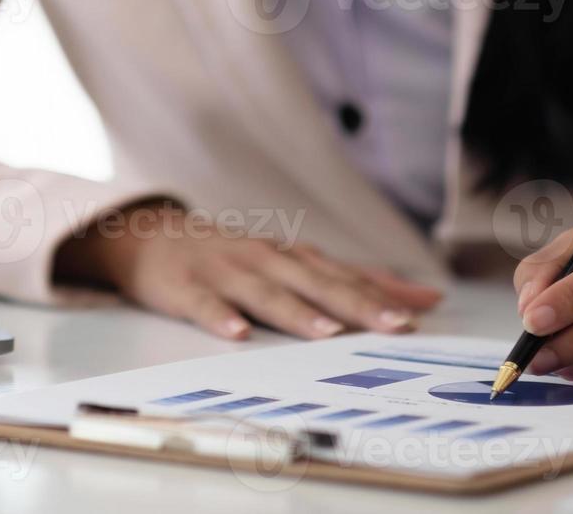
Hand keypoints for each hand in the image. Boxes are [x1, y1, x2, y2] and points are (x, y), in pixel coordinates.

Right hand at [55, 202, 442, 339]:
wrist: (148, 237)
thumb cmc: (231, 257)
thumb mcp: (290, 261)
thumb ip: (350, 280)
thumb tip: (422, 297)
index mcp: (290, 256)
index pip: (344, 274)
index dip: (383, 292)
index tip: (424, 310)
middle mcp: (263, 259)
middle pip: (315, 283)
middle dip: (356, 304)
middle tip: (394, 325)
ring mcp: (224, 271)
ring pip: (266, 293)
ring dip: (298, 312)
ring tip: (328, 333)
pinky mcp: (185, 287)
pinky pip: (204, 305)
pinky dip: (221, 317)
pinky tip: (237, 334)